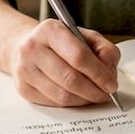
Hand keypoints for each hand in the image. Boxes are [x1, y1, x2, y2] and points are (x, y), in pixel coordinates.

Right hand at [6, 18, 120, 106]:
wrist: (26, 45)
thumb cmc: (60, 42)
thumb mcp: (84, 36)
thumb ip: (104, 49)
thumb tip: (109, 72)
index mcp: (50, 30)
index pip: (78, 56)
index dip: (99, 73)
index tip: (111, 84)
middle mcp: (33, 48)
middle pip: (70, 79)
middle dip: (94, 91)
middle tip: (106, 94)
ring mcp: (25, 70)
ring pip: (62, 95)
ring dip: (84, 100)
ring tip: (94, 95)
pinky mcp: (23, 88)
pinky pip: (54, 103)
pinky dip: (71, 103)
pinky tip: (78, 96)